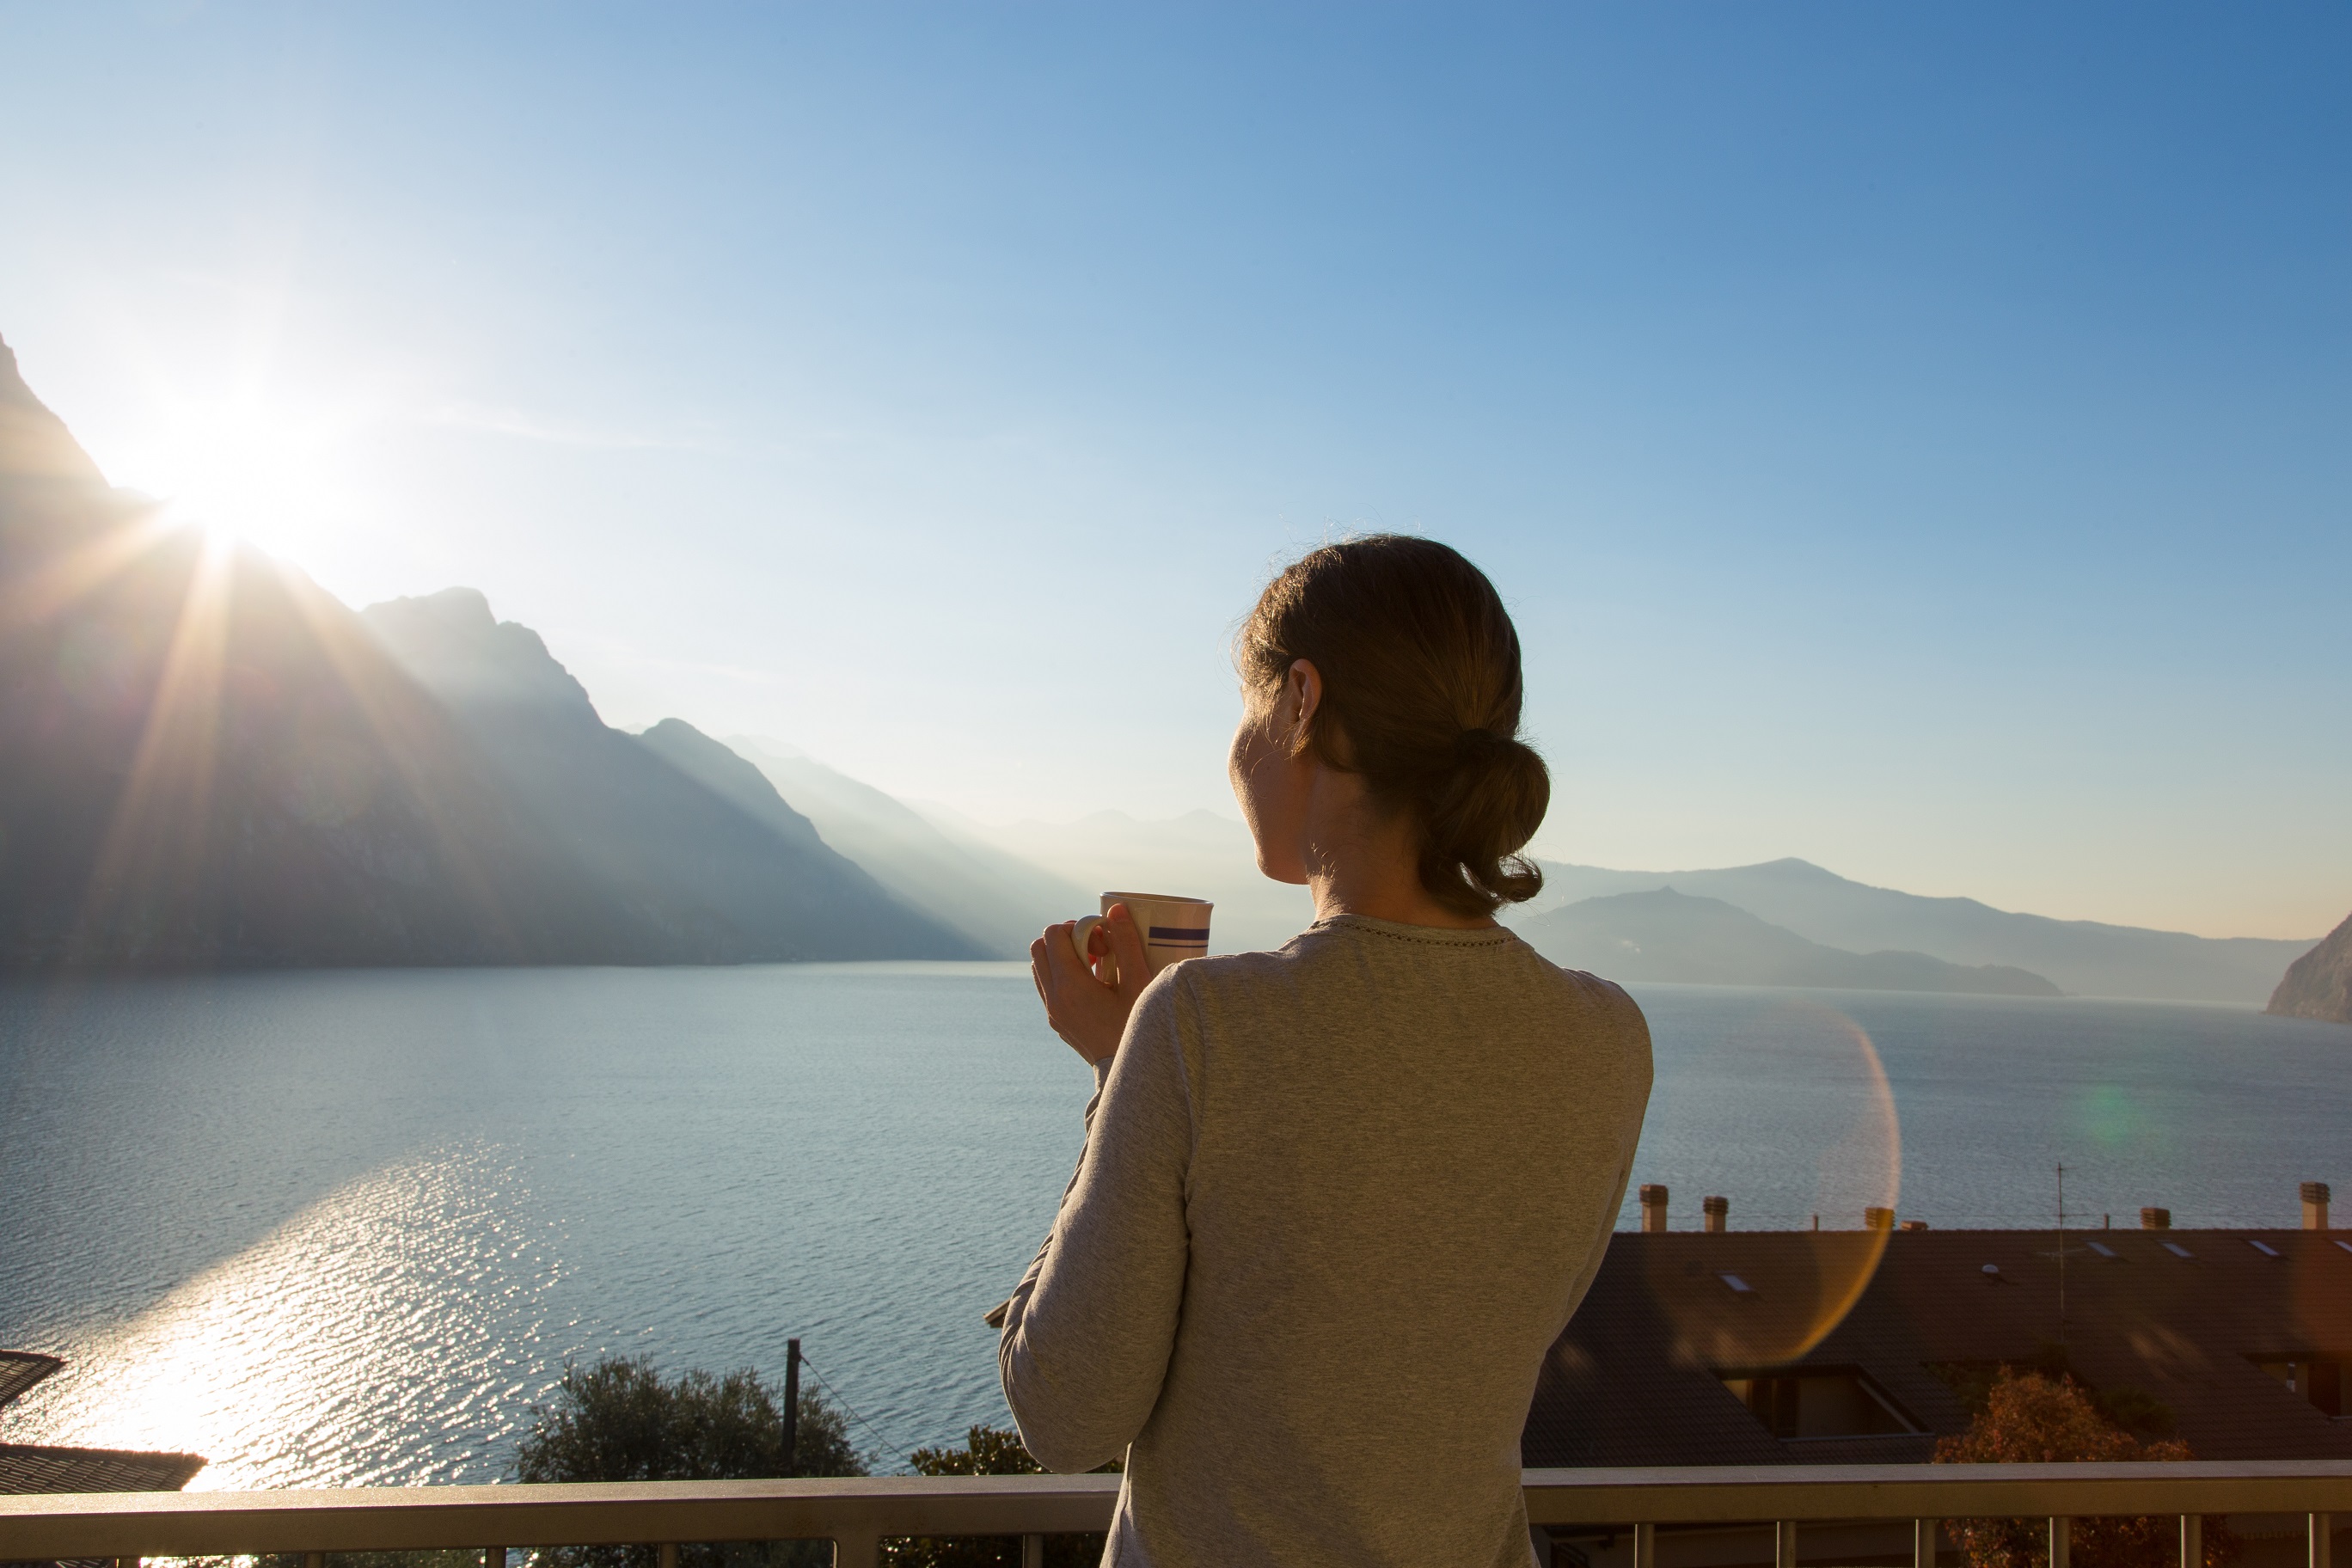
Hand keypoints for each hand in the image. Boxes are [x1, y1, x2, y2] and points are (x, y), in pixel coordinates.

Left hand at [1030, 902, 1152, 1063]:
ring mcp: (1052, 1011)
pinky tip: (1092, 985)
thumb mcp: (1138, 983)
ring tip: (1095, 967)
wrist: (1128, 1073)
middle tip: (1096, 949)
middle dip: (1065, 939)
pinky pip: (1047, 986)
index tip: (1104, 942)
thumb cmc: (1138, 1027)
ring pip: (1039, 966)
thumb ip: (1126, 942)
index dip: (1078, 927)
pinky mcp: (1056, 1021)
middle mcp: (1054, 998)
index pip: (1053, 935)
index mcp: (1070, 985)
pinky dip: (1062, 975)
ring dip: (1062, 957)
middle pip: (1039, 947)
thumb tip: (1116, 909)